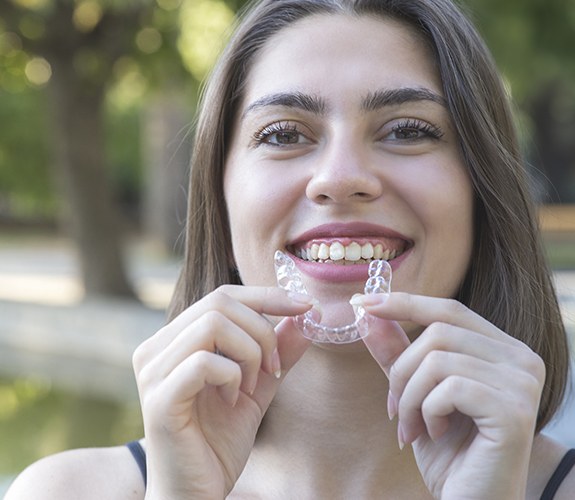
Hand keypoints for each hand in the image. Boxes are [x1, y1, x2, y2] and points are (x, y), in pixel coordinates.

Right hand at [132, 286, 312, 499]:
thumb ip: (278, 351)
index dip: (267, 295)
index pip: (222, 296)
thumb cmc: (218, 441)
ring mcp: (153, 372)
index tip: (305, 306)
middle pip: (219, 302)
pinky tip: (233, 402)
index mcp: (176, 340)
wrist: (195, 494)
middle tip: (274, 369)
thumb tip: (306, 315)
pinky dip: (232, 377)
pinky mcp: (159, 399)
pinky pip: (205, 363)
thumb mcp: (259, 387)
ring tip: (253, 385)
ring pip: (212, 325)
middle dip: (262, 330)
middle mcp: (156, 348)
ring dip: (249, 353)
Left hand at [357, 292, 544, 499]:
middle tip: (395, 409)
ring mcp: (522, 383)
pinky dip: (427, 412)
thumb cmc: (448, 452)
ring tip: (412, 428)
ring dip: (410, 397)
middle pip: (438, 331)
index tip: (363, 303)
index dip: (405, 303)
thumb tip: (369, 313)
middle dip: (402, 370)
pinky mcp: (514, 410)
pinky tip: (434, 434)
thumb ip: (397, 352)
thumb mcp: (415, 394)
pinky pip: (448, 388)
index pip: (449, 310)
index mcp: (503, 350)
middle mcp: (521, 359)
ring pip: (437, 359)